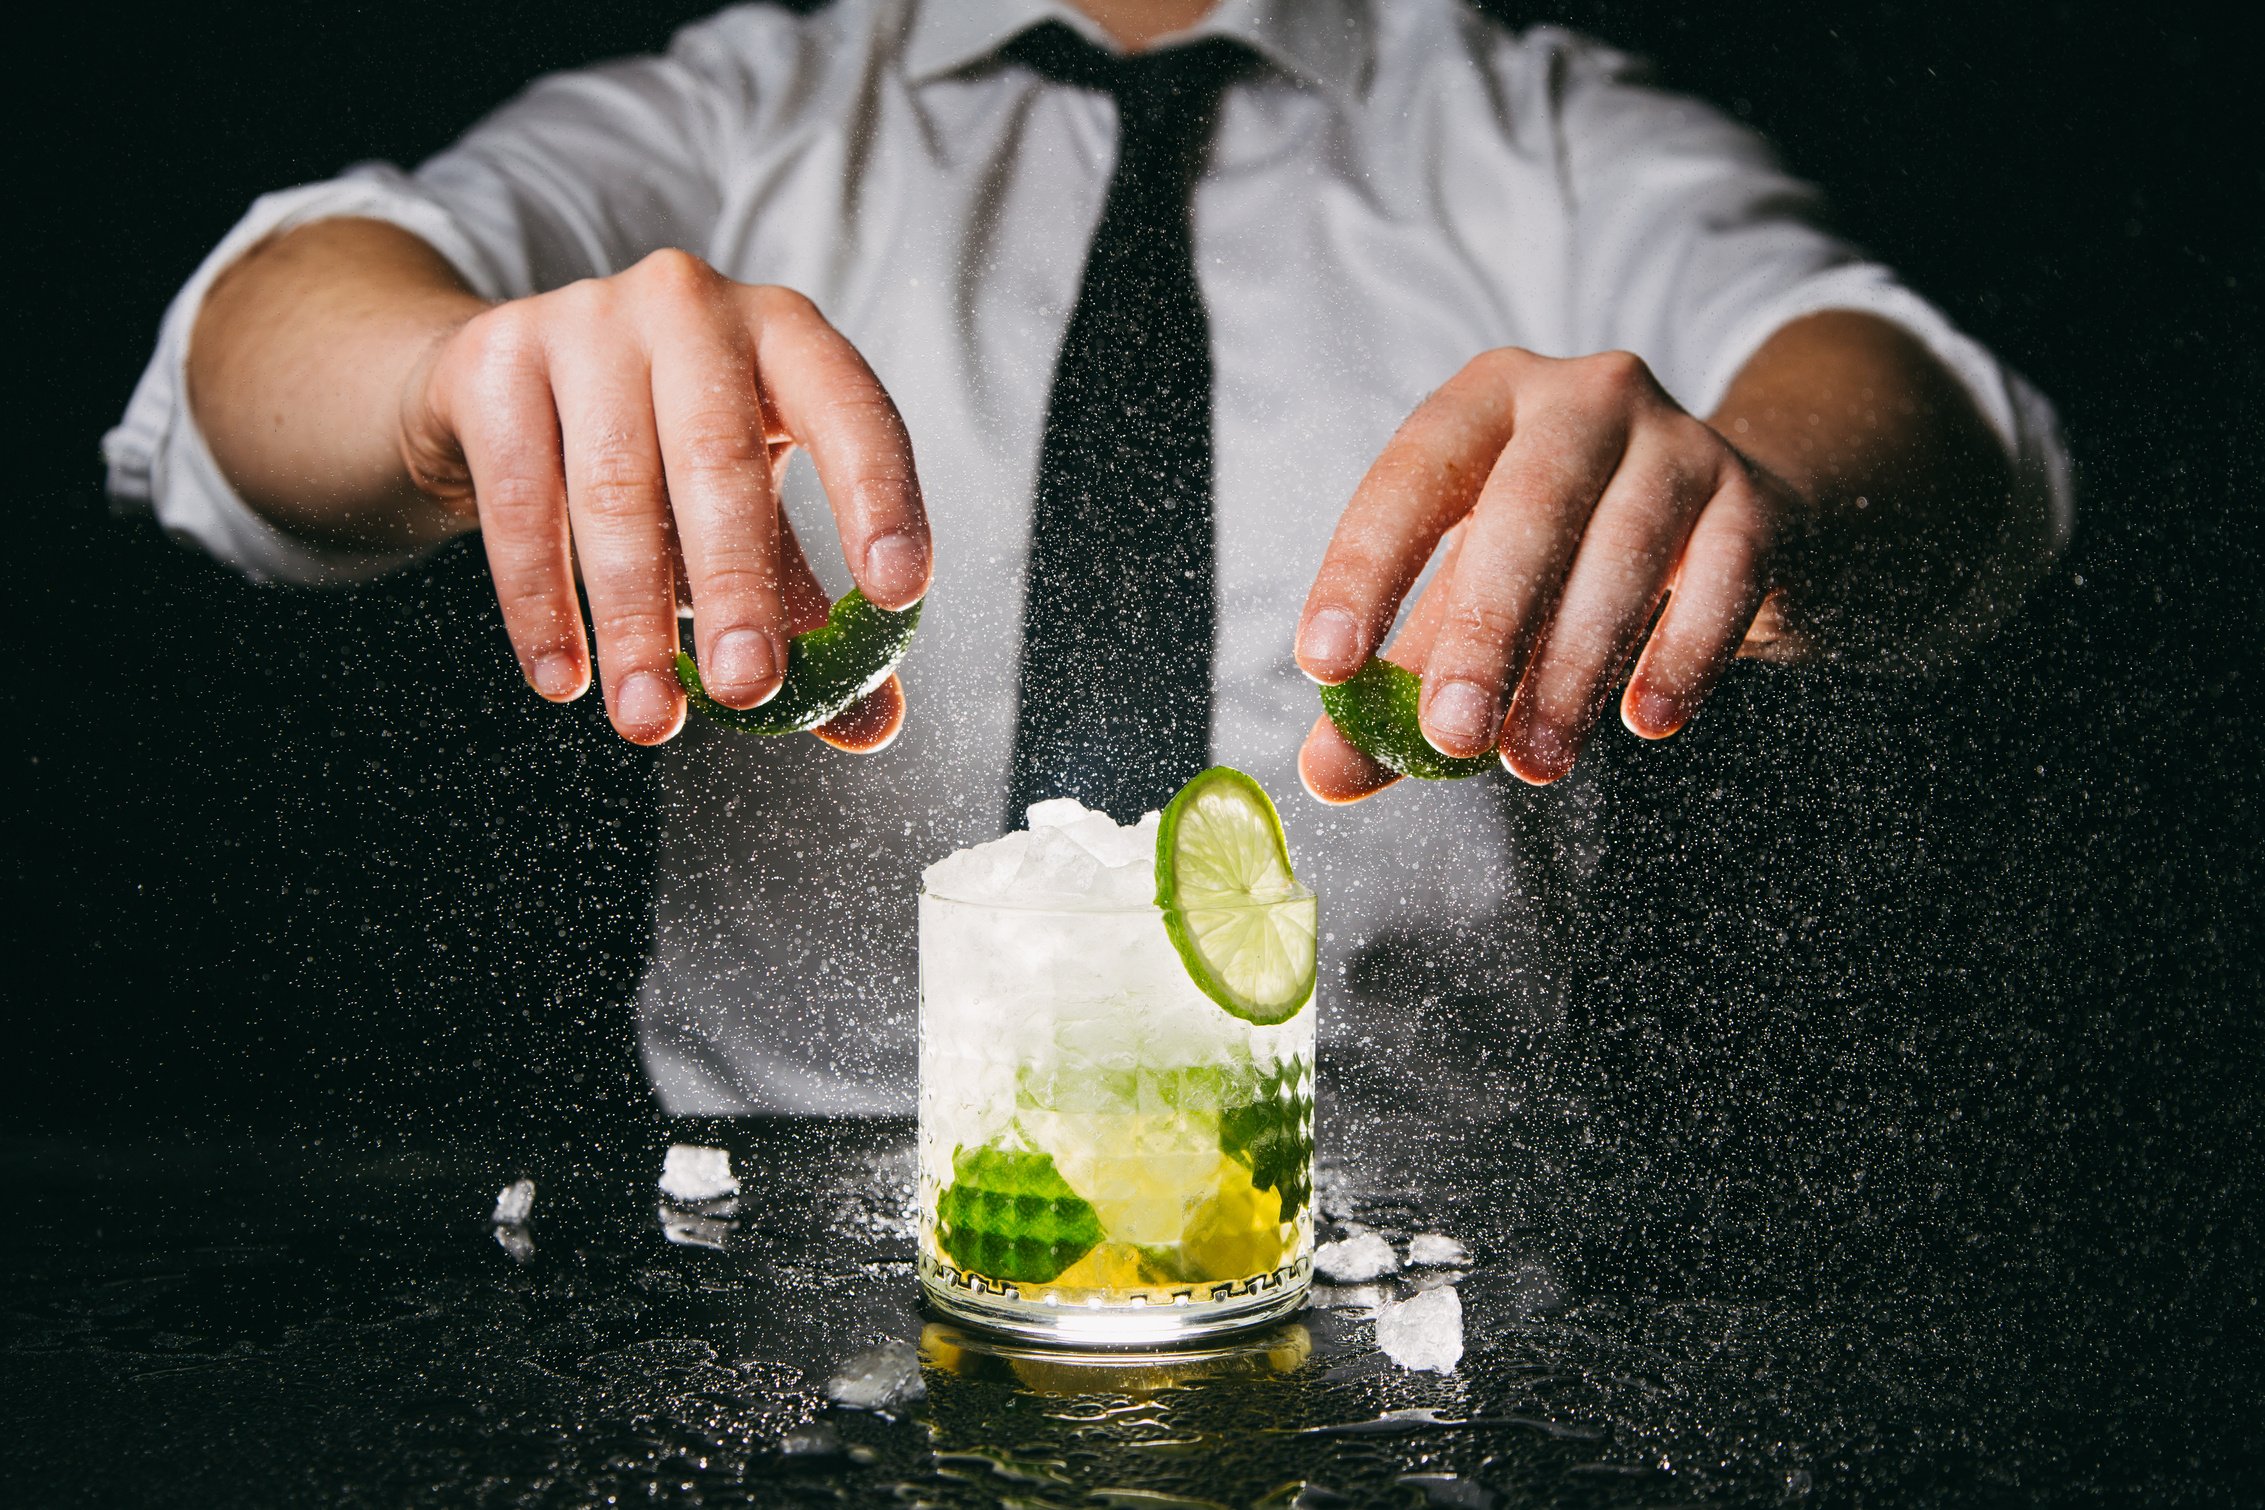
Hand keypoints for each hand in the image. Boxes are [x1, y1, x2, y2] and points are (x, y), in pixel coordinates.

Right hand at [401, 248, 930, 745]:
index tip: (896, 594)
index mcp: (786, 336)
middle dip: (736, 590)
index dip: (878, 498)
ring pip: (615, 490)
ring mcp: (587, 320)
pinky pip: (522, 499)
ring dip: (633, 621)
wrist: (501, 386)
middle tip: (747, 689)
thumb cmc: (660, 457)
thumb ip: (809, 615)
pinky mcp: (496, 357)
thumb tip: (871, 726)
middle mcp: (692, 306)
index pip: (852, 410)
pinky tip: (563, 678)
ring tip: (650, 719)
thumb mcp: (748, 519)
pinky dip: (540, 601)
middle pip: (721, 461)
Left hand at [1295, 347, 1801, 800]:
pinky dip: (1684, 652)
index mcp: (1486, 403)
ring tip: (1534, 761)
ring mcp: (1680, 439)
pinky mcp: (1756, 499)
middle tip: (1451, 738)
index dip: (1365, 569)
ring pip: (1625, 547)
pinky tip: (1645, 721)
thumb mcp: (1466, 603)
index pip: (1413, 474)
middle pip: (1528, 507)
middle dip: (1485, 632)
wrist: (1725, 518)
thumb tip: (1329, 774)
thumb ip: (1397, 684)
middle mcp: (1583, 396)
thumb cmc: (1559, 558)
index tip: (1326, 665)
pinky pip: (1726, 575)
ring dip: (1574, 665)